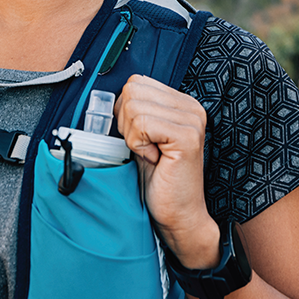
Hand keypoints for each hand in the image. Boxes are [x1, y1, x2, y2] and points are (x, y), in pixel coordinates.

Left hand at [114, 75, 219, 268]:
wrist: (177, 215)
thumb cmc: (158, 181)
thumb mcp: (143, 139)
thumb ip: (134, 112)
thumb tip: (107, 99)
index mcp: (181, 103)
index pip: (136, 82)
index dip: (124, 111)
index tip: (139, 138)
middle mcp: (191, 107)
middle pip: (132, 90)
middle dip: (126, 122)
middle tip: (143, 147)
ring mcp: (192, 120)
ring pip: (133, 106)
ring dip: (132, 136)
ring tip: (149, 154)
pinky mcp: (187, 137)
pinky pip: (142, 124)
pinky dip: (138, 144)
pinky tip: (153, 159)